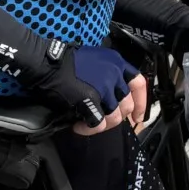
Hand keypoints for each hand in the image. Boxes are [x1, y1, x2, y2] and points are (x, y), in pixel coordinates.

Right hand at [26, 43, 143, 133]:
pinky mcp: (90, 100)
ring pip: (114, 117)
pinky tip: (79, 126)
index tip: (138, 116)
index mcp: (116, 62)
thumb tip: (112, 98)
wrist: (47, 64)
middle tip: (102, 120)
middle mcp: (114, 74)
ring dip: (102, 125)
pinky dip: (88, 129)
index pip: (139, 83)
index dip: (141, 102)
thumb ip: (108, 75)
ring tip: (87, 122)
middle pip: (126, 105)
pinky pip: (97, 123)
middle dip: (116, 118)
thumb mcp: (95, 60)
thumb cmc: (66, 63)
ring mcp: (103, 87)